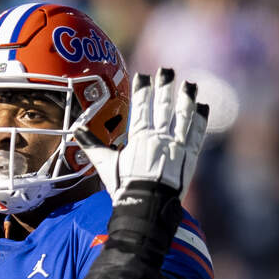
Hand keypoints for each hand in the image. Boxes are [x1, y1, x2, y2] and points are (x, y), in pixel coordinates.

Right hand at [76, 68, 207, 200]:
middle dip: (165, 87)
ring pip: (184, 116)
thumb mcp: (106, 166)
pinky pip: (197, 134)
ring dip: (187, 99)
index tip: (144, 76)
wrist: (147, 207)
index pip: (141, 107)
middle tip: (167, 70)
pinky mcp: (189, 157)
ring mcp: (176, 146)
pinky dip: (200, 120)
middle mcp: (160, 137)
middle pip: (163, 107)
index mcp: (139, 138)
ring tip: (190, 84)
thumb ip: (93, 146)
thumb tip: (76, 132)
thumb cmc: (125, 187)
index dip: (142, 89)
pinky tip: (203, 108)